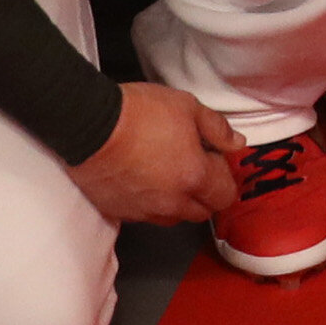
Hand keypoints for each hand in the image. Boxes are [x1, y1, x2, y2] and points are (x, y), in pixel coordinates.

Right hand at [68, 82, 245, 225]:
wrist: (88, 125)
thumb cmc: (141, 112)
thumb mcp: (187, 106)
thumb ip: (217, 128)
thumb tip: (237, 144)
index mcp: (194, 177)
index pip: (225, 196)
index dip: (224, 178)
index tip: (213, 159)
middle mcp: (172, 203)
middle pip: (201, 212)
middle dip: (203, 193)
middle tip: (192, 165)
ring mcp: (144, 211)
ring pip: (173, 217)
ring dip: (177, 202)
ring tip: (165, 173)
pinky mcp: (119, 212)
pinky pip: (144, 215)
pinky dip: (149, 203)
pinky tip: (141, 180)